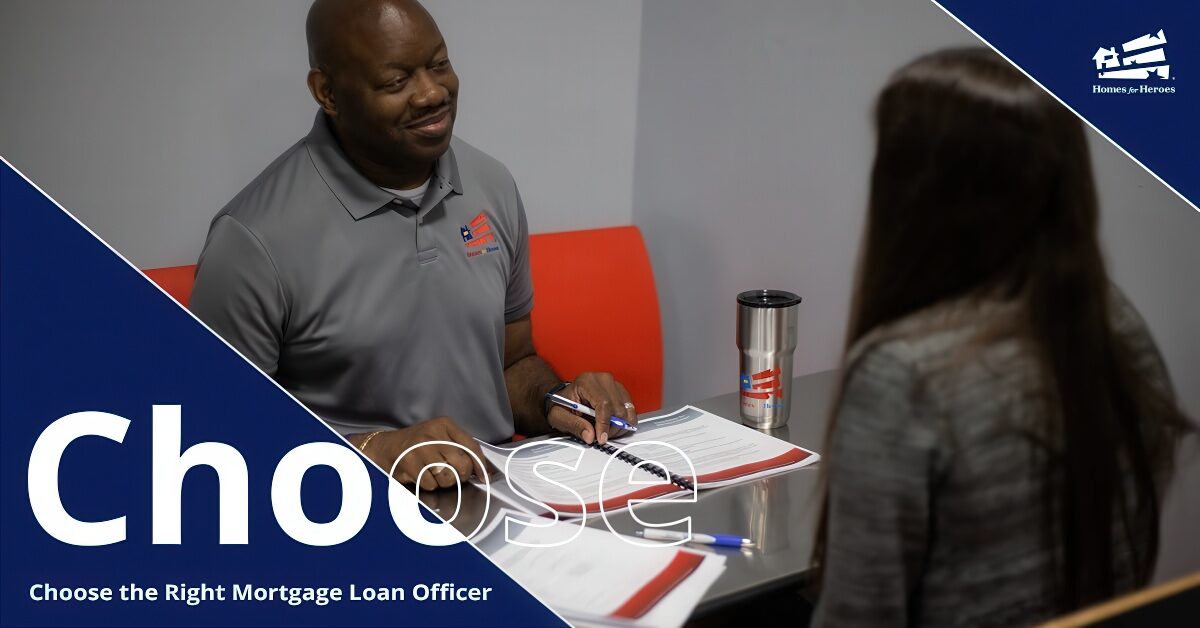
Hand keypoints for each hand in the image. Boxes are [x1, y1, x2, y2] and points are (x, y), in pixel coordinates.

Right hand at [359, 417, 493, 490]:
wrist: (385, 447)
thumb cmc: (417, 444)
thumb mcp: (440, 437)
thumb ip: (461, 449)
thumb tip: (485, 470)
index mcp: (445, 424)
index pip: (471, 446)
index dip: (480, 465)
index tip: (484, 477)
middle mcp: (433, 433)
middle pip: (462, 464)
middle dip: (460, 475)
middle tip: (451, 475)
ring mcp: (420, 448)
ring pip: (447, 476)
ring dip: (442, 481)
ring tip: (433, 472)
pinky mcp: (409, 462)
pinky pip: (430, 484)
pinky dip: (428, 485)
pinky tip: (420, 475)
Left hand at [547, 372, 636, 444]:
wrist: (565, 398)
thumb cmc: (562, 404)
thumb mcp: (559, 417)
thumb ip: (574, 426)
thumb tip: (590, 436)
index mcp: (586, 381)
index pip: (603, 403)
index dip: (604, 424)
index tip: (601, 438)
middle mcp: (603, 380)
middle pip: (617, 408)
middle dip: (610, 428)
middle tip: (599, 437)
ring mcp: (614, 384)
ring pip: (627, 410)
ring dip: (618, 426)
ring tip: (604, 431)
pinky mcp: (621, 392)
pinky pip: (630, 410)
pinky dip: (624, 422)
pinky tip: (612, 426)